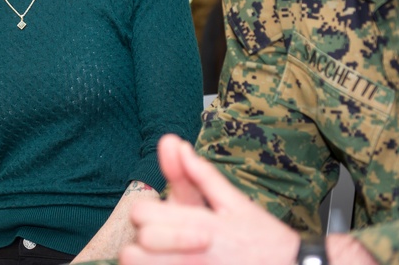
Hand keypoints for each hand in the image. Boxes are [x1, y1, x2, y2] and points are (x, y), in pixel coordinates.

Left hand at [119, 135, 299, 264]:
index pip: (142, 216)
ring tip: (163, 255)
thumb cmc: (263, 240)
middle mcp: (191, 256)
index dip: (147, 213)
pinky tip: (171, 263)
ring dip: (146, 261)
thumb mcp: (236, 203)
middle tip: (160, 239)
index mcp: (200, 227)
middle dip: (143, 241)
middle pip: (135, 248)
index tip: (163, 216)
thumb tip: (178, 145)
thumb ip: (203, 176)